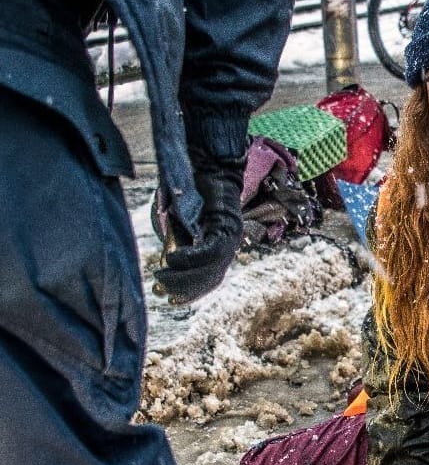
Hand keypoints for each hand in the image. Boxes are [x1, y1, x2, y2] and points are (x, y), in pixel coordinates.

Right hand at [154, 149, 244, 303]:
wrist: (207, 164)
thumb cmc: (190, 192)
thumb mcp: (179, 222)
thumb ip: (176, 242)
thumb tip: (166, 266)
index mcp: (220, 247)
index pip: (210, 279)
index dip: (191, 292)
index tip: (171, 300)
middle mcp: (230, 244)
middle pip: (211, 277)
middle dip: (184, 288)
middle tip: (161, 290)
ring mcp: (231, 235)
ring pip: (211, 267)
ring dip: (184, 276)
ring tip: (161, 276)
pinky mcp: (228, 225)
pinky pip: (211, 250)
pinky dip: (191, 258)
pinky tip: (172, 261)